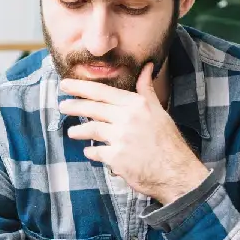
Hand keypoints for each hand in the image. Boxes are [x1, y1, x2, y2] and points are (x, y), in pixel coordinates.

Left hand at [60, 62, 209, 204]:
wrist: (176, 172)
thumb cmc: (168, 141)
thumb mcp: (159, 111)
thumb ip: (146, 90)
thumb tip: (147, 67)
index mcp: (137, 105)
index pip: (103, 92)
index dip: (81, 88)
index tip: (65, 85)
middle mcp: (128, 119)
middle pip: (93, 108)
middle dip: (74, 106)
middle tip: (62, 107)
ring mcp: (121, 138)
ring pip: (91, 129)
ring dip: (79, 131)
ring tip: (72, 132)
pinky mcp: (116, 158)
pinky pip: (96, 152)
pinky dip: (91, 151)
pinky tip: (89, 151)